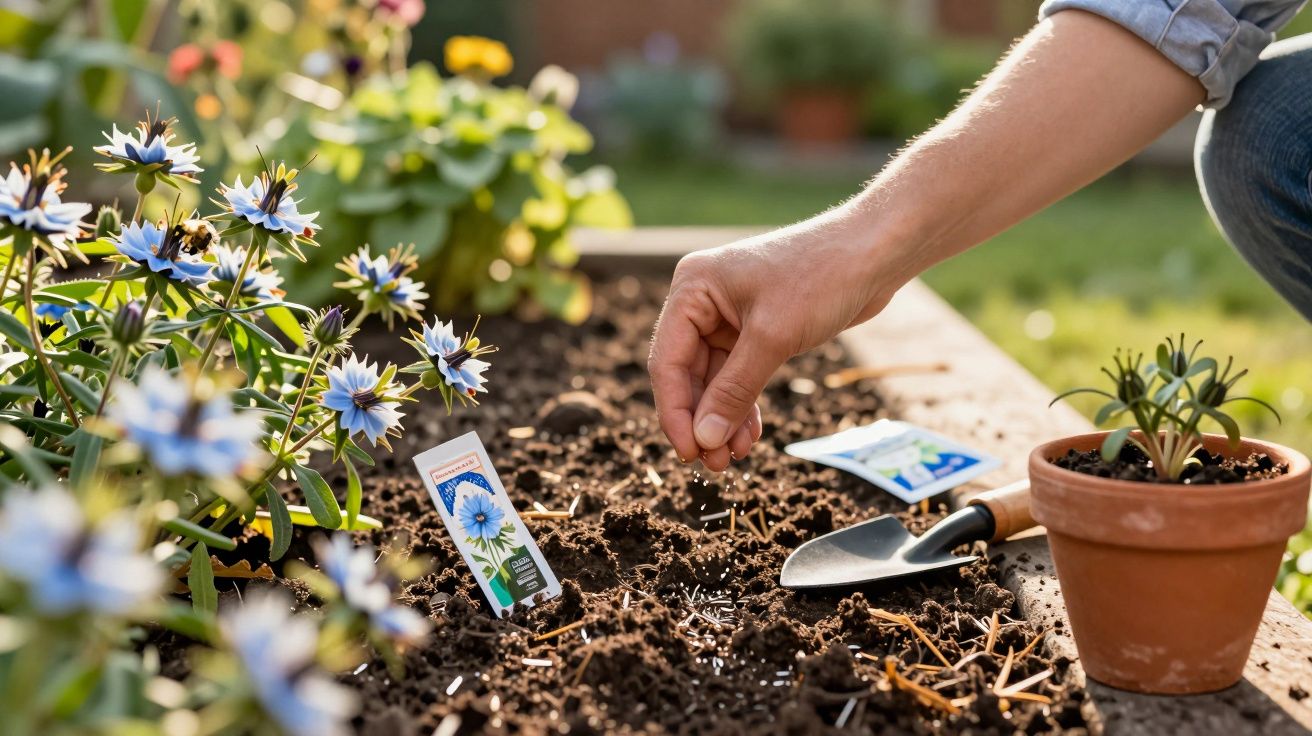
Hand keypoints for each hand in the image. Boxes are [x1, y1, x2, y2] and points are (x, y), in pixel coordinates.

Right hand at [648, 204, 904, 470]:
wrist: (876, 251)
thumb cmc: (822, 277)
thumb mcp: (772, 338)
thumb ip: (734, 391)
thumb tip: (703, 439)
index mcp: (693, 288)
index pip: (667, 360)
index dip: (675, 411)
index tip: (689, 452)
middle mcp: (704, 301)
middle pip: (687, 373)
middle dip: (702, 420)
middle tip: (714, 465)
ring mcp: (730, 315)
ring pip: (714, 379)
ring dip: (722, 418)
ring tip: (733, 457)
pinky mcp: (757, 328)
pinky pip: (738, 375)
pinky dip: (742, 404)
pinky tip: (749, 436)